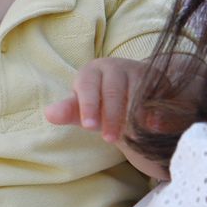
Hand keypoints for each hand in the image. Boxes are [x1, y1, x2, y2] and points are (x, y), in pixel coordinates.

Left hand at [45, 57, 166, 178]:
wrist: (132, 96)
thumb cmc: (101, 104)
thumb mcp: (84, 109)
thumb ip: (69, 112)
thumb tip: (49, 114)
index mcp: (91, 71)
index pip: (88, 87)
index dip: (88, 106)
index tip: (88, 126)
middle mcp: (115, 67)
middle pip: (112, 91)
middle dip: (111, 117)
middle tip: (108, 139)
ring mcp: (138, 71)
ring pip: (135, 92)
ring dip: (133, 116)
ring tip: (132, 137)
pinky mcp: (157, 80)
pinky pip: (156, 96)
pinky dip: (156, 112)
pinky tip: (154, 127)